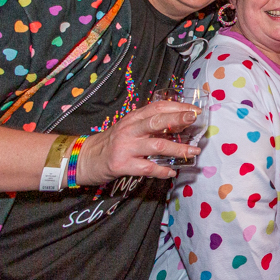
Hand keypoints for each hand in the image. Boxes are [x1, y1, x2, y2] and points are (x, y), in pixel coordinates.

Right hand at [76, 101, 202, 183]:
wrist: (85, 158)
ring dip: (178, 148)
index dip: (177, 106)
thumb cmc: (113, 143)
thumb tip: (180, 124)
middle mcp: (129, 129)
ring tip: (194, 151)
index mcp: (133, 118)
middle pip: (156, 121)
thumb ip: (150, 125)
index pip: (157, 107)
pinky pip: (146, 168)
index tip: (194, 110)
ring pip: (156, 145)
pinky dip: (161, 171)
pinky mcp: (121, 164)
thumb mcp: (130, 128)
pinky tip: (171, 172)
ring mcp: (125, 147)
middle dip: (178, 118)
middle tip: (194, 119)